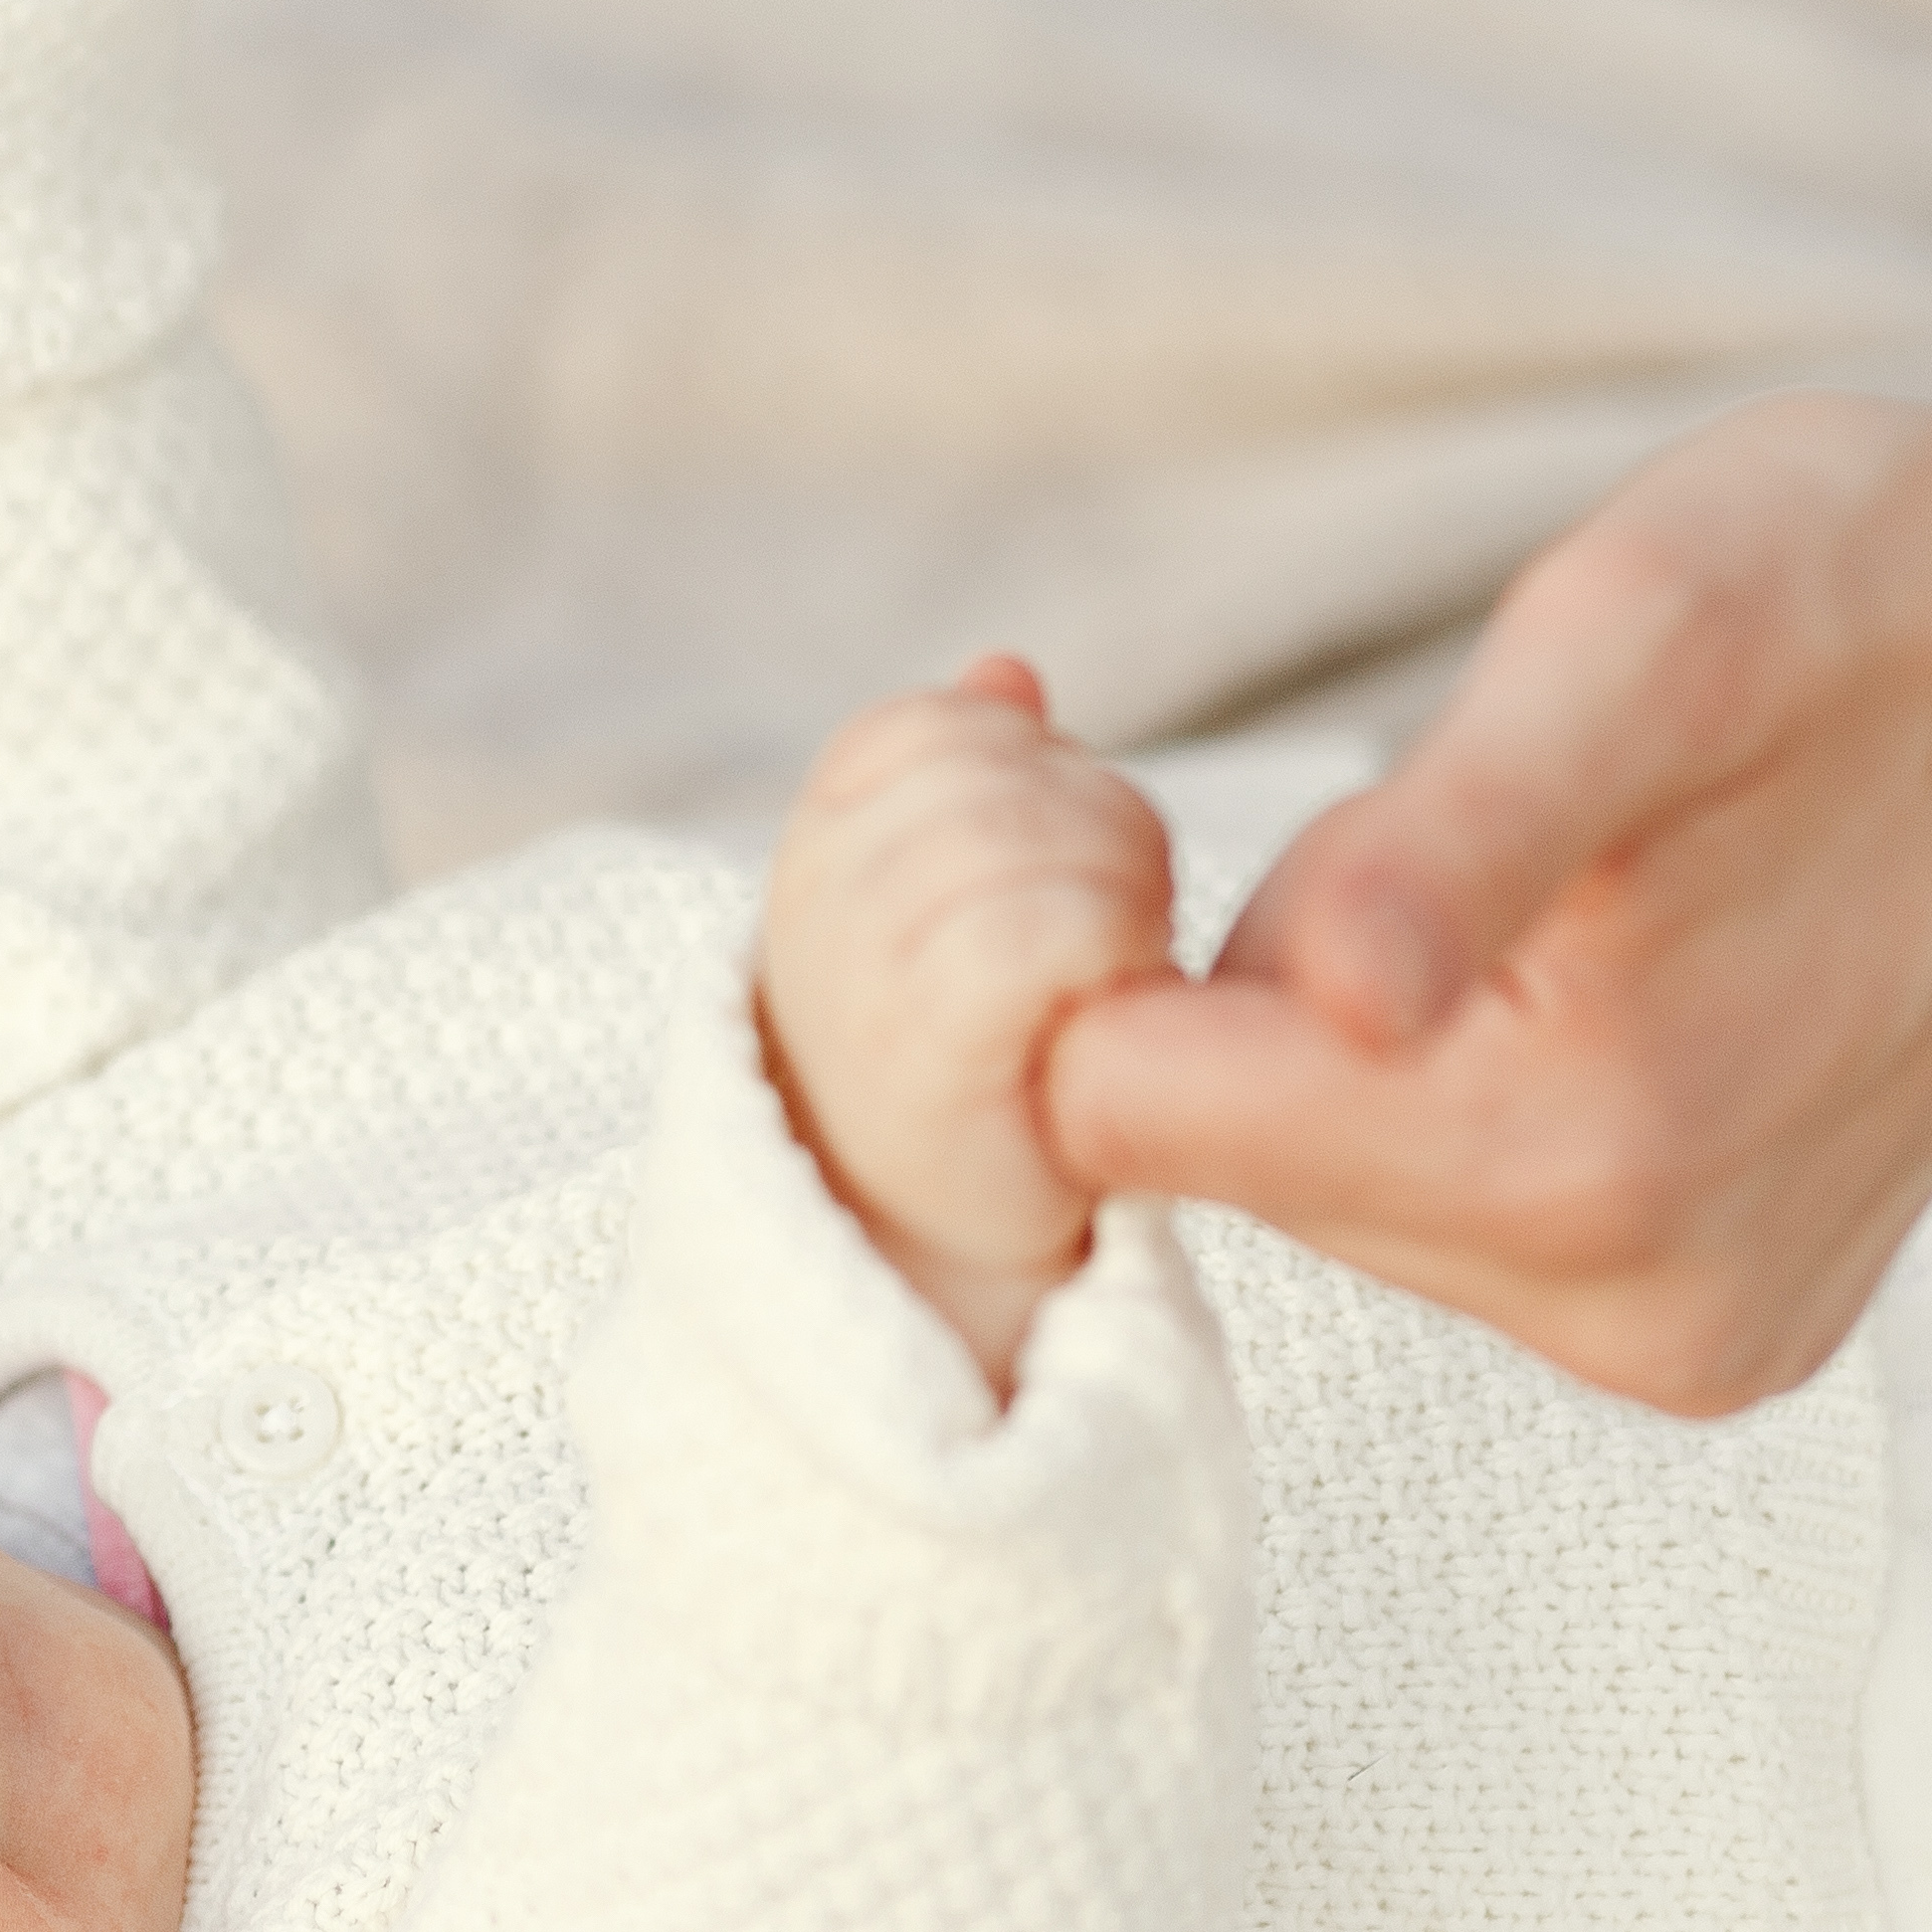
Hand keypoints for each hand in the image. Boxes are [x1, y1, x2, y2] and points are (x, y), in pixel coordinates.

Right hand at [759, 655, 1184, 1393]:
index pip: (950, 725)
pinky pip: (1047, 932)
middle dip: (1096, 842)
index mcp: (817, 835)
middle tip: (1095, 950)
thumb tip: (1006, 670)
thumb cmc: (963, 1072)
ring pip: (1047, 839)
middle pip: (1016, 775)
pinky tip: (1096, 1025)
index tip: (1039, 886)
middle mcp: (815, 887)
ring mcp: (856, 964)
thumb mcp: (951, 903)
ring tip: (1094, 992)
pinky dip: (1101, 966)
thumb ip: (974, 782)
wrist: (930, 1261)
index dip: (1034, 785)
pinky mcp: (922, 1044)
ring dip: (1116, 909)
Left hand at [1035, 394, 1931, 1417]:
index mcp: (1574, 1153)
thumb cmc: (1866, 595)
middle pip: (1232, 1154)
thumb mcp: (1635, 636)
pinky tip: (1621, 964)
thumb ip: (1454, 835)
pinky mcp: (1720, 1327)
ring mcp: (1688, 1336)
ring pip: (1336, 1181)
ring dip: (1388, 1028)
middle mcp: (1634, 1306)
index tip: (1297, 805)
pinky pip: (1461, 1212)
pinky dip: (1479, 1080)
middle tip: (1487, 829)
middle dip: (1296, 982)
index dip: (1133, 941)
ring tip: (1584, 890)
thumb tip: (1326, 994)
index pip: (1122, 1112)